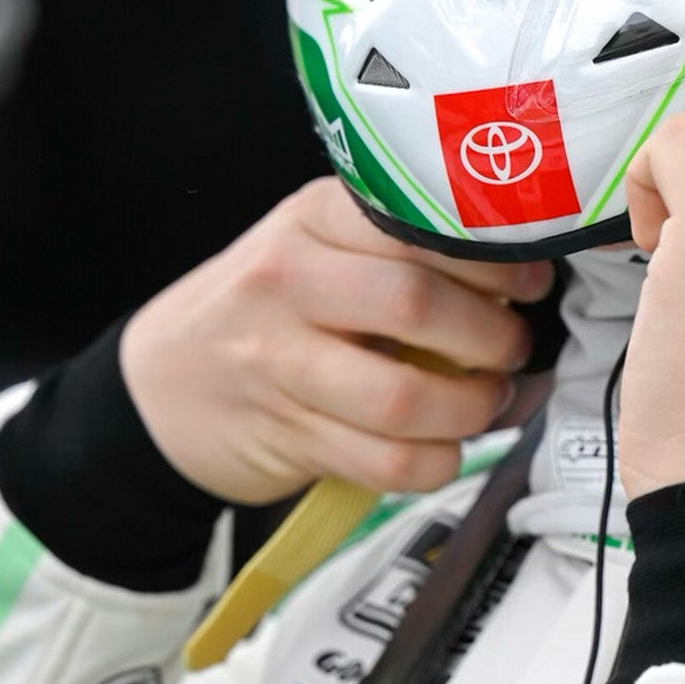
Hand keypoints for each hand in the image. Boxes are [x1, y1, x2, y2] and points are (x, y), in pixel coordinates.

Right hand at [119, 178, 551, 506]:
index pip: (415, 226)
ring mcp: (281, 364)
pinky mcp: (289, 437)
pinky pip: (386, 462)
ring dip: (471, 406)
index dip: (489, 259)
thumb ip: (392, 246)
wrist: (157, 386)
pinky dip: (437, 462)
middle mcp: (289, 283)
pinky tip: (446, 446)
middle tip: (511, 347)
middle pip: (414, 305)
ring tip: (486, 398)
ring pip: (404, 395)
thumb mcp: (309, 244)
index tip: (527, 279)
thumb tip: (511, 270)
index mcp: (310, 220)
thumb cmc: (259, 309)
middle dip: (489, 335)